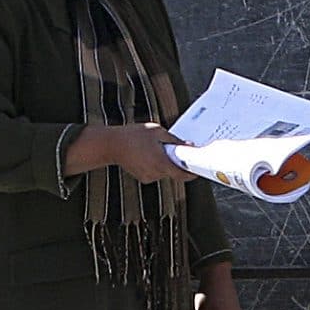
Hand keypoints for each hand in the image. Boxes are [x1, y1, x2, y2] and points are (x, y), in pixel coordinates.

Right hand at [66, 122, 189, 185]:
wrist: (111, 144)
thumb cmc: (133, 135)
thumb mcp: (157, 131)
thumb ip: (175, 140)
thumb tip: (188, 146)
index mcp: (161, 163)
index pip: (182, 174)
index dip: (192, 172)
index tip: (198, 168)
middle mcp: (156, 173)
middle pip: (174, 172)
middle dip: (176, 161)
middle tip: (173, 148)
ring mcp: (148, 177)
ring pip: (165, 171)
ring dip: (165, 162)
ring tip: (155, 149)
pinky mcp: (143, 177)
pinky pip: (156, 172)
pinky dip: (156, 165)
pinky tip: (147, 154)